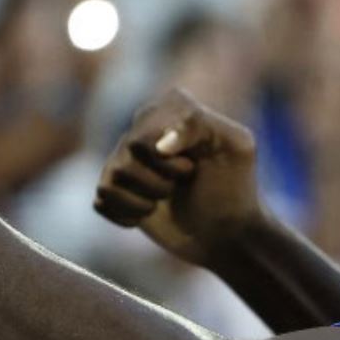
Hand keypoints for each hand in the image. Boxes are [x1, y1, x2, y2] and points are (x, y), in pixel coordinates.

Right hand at [94, 88, 262, 266]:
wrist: (228, 231)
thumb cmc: (235, 186)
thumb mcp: (237, 145)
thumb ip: (200, 125)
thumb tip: (161, 144)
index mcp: (170, 108)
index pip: (145, 133)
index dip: (167, 159)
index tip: (193, 167)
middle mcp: (142, 128)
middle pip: (127, 154)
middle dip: (158, 178)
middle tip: (182, 181)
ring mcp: (125, 159)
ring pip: (112, 178)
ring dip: (146, 199)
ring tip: (166, 198)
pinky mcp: (115, 190)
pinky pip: (102, 201)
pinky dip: (127, 214)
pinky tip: (148, 214)